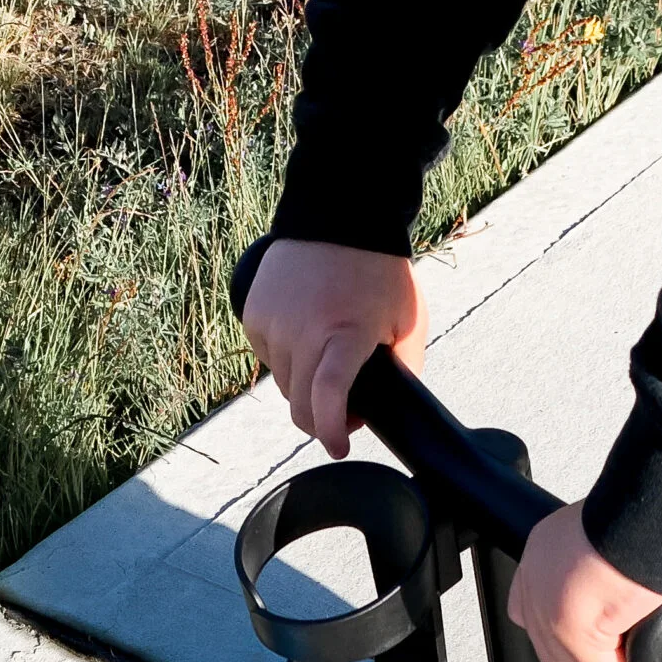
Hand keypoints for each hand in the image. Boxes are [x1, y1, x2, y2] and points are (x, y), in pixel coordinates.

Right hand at [240, 238, 427, 458]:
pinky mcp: (253, 314)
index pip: (326, 397)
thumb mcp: (407, 320)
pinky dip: (285, 358)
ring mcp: (272, 323)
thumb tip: (384, 407)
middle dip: (321, 419)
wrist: (337, 213)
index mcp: (344, 334)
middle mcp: (302, 331)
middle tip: (344, 409)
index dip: (331, 431)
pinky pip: (267, 358)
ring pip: (282, 384)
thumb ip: (403, 367)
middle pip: (299, 405)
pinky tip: (305, 332)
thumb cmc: (378, 270)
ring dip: (303, 384)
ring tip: (326, 354)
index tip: (339, 447)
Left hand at [511, 501, 661, 661]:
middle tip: (620, 656)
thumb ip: (609, 542)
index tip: (586, 630)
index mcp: (542, 551)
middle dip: (583, 656)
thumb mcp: (611, 521)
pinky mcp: (579, 636)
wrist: (643, 510)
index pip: (533, 603)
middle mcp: (538, 583)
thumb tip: (638, 550)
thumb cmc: (635, 506)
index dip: (556, 625)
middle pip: (552, 642)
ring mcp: (553, 613)